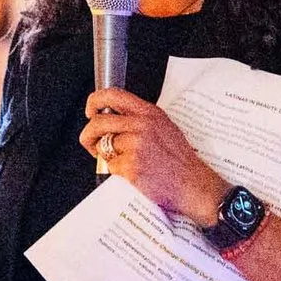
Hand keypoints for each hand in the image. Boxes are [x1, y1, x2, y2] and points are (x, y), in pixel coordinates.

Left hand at [80, 90, 228, 227]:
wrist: (193, 184)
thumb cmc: (180, 161)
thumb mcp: (164, 127)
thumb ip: (140, 120)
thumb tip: (114, 120)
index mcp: (149, 113)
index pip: (112, 95)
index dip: (95, 101)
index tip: (90, 111)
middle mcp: (142, 125)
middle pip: (98, 122)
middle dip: (88, 135)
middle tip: (90, 143)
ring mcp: (136, 145)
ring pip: (102, 146)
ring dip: (106, 156)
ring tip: (122, 162)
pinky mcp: (131, 166)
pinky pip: (110, 166)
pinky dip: (116, 172)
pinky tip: (131, 173)